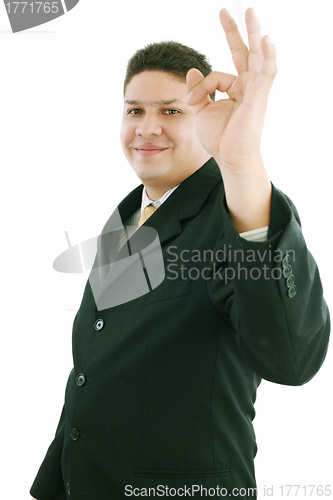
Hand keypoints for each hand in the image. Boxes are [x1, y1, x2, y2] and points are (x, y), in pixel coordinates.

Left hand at [185, 8, 276, 169]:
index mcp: (234, 90)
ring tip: (251, 13)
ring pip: (256, 57)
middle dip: (236, 31)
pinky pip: (266, 73)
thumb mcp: (202, 111)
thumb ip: (198, 90)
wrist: (230, 158)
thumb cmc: (220, 139)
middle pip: (243, 53)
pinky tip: (266, 40)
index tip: (190, 99)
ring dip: (254, 34)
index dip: (200, 85)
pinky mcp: (259, 98)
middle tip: (228, 11)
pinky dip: (267, 56)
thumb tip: (191, 69)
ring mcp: (255, 91)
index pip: (216, 75)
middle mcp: (247, 87)